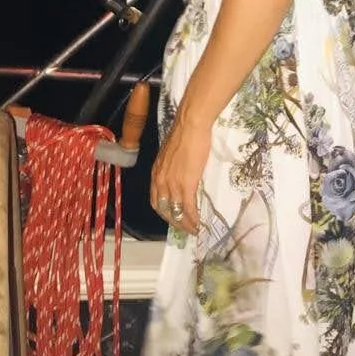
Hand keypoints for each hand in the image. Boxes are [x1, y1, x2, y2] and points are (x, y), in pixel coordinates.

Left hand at [150, 115, 210, 234]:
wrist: (190, 125)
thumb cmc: (183, 134)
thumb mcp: (170, 154)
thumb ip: (172, 167)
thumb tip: (180, 173)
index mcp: (156, 173)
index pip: (155, 201)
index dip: (164, 213)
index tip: (174, 218)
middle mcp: (160, 181)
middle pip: (164, 210)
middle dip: (175, 222)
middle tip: (186, 228)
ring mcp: (172, 184)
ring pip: (176, 212)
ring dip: (185, 224)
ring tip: (194, 230)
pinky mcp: (186, 184)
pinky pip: (188, 208)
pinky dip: (193, 219)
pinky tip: (199, 224)